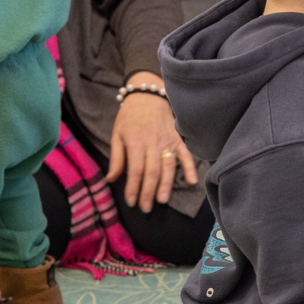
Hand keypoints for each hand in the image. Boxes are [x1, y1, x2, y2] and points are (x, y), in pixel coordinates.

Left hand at [105, 73, 195, 212]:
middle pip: (151, 172)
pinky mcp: (178, 139)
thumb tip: (111, 180)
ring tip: (162, 200)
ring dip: (166, 185)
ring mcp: (167, 141)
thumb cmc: (129, 117)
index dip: (133, 188)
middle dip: (148, 192)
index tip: (132, 202)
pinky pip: (186, 154)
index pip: (135, 170)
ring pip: (167, 166)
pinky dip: (190, 168)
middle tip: (146, 208)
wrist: (147, 96)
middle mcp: (152, 143)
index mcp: (135, 142)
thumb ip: (116, 158)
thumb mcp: (117, 134)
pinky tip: (191, 181)